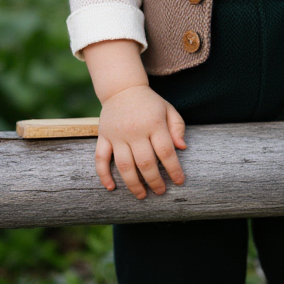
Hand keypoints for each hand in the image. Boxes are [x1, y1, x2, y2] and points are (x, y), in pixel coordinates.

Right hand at [95, 84, 186, 199]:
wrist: (122, 88)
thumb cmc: (149, 103)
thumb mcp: (168, 109)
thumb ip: (178, 127)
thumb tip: (182, 148)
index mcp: (154, 123)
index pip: (165, 151)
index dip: (174, 169)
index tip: (179, 181)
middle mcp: (135, 130)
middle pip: (145, 162)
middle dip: (154, 181)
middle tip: (160, 192)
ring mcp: (117, 134)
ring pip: (124, 165)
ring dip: (133, 184)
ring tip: (142, 195)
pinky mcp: (103, 136)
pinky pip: (100, 158)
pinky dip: (104, 175)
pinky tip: (111, 187)